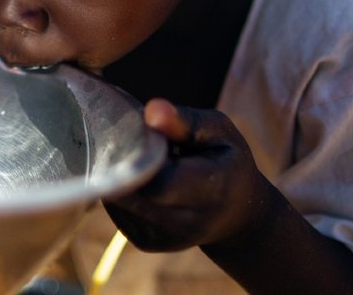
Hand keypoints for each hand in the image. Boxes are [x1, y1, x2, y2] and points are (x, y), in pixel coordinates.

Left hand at [103, 99, 274, 251]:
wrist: (235, 216)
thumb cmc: (226, 162)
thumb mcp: (219, 132)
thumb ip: (186, 121)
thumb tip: (151, 110)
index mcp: (211, 192)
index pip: (158, 182)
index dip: (140, 155)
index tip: (141, 133)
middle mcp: (185, 223)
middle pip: (132, 192)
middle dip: (126, 162)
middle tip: (139, 142)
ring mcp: (162, 238)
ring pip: (119, 199)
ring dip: (124, 175)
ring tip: (149, 164)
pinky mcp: (144, 242)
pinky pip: (117, 208)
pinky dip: (124, 190)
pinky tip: (145, 181)